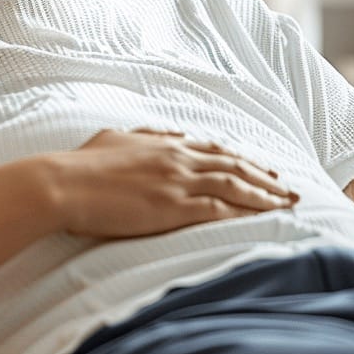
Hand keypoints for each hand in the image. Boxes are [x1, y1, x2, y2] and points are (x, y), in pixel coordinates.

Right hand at [55, 127, 297, 237]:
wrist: (63, 183)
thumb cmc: (82, 164)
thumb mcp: (116, 138)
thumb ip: (148, 135)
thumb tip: (173, 134)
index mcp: (164, 143)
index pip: (214, 150)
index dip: (242, 160)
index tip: (263, 169)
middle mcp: (177, 159)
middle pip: (233, 166)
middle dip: (265, 177)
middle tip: (289, 188)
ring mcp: (177, 182)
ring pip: (235, 186)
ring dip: (266, 194)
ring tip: (288, 204)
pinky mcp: (173, 207)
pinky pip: (221, 209)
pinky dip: (247, 212)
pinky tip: (263, 219)